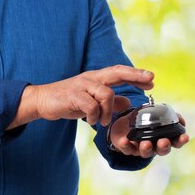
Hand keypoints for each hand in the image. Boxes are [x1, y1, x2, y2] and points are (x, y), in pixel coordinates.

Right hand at [12, 65, 153, 127]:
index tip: (151, 79)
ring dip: (108, 110)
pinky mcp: (73, 96)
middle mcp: (91, 79)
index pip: (119, 72)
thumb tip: (128, 102)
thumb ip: (110, 102)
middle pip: (116, 72)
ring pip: (106, 93)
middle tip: (149, 80)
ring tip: (103, 122)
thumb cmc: (68, 100)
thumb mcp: (92, 101)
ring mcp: (82, 86)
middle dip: (134, 75)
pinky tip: (92, 121)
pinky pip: (91, 105)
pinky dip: (94, 116)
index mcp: (96, 79)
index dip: (136, 74)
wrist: (42, 100)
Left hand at [108, 114, 188, 157]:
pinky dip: (126, 145)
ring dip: (146, 148)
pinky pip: (127, 149)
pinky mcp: (128, 148)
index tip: (185, 136)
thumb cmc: (145, 119)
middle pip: (162, 150)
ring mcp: (141, 148)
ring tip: (146, 143)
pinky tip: (125, 141)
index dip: (180, 140)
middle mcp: (154, 146)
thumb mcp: (156, 113)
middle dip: (163, 146)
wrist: (125, 123)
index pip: (175, 142)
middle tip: (164, 141)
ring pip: (146, 152)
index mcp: (164, 137)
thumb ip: (168, 114)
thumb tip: (181, 120)